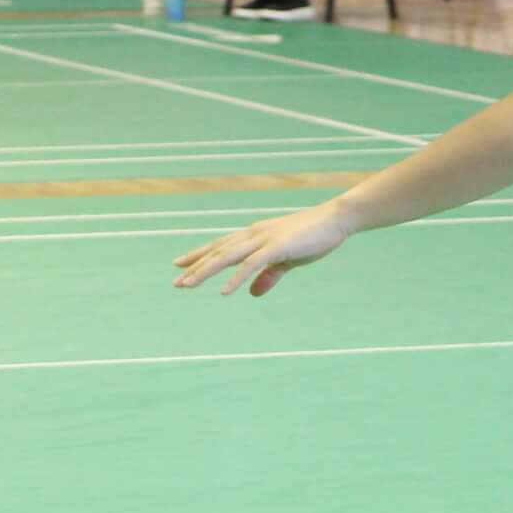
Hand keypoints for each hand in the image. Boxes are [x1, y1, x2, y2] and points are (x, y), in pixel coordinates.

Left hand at [174, 203, 350, 296]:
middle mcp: (253, 234)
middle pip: (218, 251)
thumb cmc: (314, 236)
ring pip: (227, 256)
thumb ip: (269, 275)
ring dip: (205, 271)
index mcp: (255, 235)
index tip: (179, 264)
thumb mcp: (288, 260)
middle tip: (176, 281)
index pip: (221, 245)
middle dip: (195, 266)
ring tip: (187, 284)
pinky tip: (224, 292)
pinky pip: (251, 265)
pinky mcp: (277, 247)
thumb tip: (252, 293)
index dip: (199, 255)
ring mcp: (263, 239)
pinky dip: (236, 278)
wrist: (336, 219)